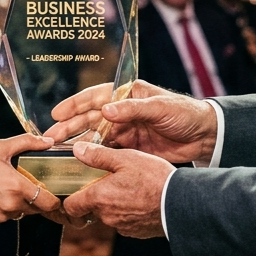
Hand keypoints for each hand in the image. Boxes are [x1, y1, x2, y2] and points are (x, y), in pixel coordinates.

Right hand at [0, 134, 62, 224]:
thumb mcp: (0, 147)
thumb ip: (27, 143)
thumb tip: (49, 142)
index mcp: (17, 188)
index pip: (49, 203)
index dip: (54, 197)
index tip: (51, 188)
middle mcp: (11, 206)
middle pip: (38, 208)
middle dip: (38, 198)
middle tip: (32, 183)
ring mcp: (1, 216)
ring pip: (23, 212)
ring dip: (22, 202)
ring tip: (11, 185)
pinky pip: (8, 215)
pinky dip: (8, 207)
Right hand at [45, 80, 217, 164]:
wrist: (205, 136)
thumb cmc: (184, 113)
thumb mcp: (159, 107)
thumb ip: (132, 109)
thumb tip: (106, 110)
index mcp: (127, 93)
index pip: (96, 96)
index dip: (75, 104)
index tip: (57, 114)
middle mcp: (122, 110)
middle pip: (90, 118)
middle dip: (69, 127)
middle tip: (50, 137)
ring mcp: (125, 129)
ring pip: (95, 135)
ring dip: (77, 142)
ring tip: (58, 151)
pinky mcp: (131, 146)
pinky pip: (107, 151)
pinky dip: (93, 155)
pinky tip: (79, 162)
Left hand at [63, 142, 174, 238]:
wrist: (182, 204)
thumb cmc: (154, 179)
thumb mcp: (126, 158)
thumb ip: (99, 156)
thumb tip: (78, 150)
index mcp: (99, 197)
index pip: (71, 207)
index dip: (69, 198)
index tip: (74, 189)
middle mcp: (107, 216)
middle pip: (90, 210)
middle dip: (94, 198)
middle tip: (104, 182)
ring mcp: (122, 226)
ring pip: (108, 215)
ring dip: (112, 204)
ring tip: (127, 187)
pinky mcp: (136, 232)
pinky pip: (124, 221)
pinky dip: (127, 212)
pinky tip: (139, 199)